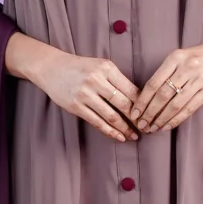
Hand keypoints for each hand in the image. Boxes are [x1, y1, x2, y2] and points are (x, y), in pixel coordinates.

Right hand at [5, 33, 138, 142]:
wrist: (51, 68)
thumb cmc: (80, 67)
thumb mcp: (100, 66)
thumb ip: (117, 80)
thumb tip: (138, 100)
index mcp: (107, 68)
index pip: (131, 89)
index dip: (143, 105)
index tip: (151, 114)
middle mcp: (97, 80)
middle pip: (124, 104)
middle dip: (137, 119)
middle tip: (147, 128)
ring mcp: (85, 94)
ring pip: (112, 115)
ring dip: (125, 128)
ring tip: (134, 136)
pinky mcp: (76, 106)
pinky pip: (97, 122)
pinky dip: (110, 131)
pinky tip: (119, 137)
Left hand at [131, 30, 202, 133]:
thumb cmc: (202, 56)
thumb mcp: (182, 56)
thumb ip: (167, 72)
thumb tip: (147, 97)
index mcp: (175, 57)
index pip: (153, 82)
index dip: (142, 100)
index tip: (134, 112)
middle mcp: (187, 67)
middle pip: (162, 95)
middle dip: (149, 113)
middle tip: (140, 124)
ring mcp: (199, 79)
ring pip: (175, 104)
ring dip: (161, 119)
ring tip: (152, 128)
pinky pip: (189, 108)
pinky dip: (176, 119)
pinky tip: (167, 126)